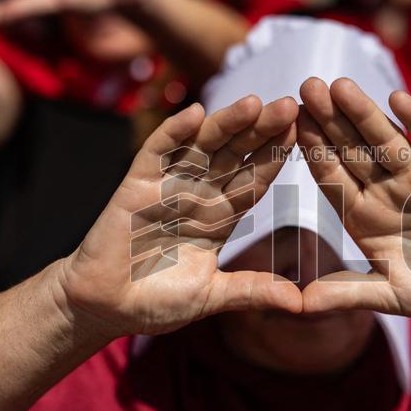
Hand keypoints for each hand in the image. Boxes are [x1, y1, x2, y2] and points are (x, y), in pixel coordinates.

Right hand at [57, 97, 301, 337]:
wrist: (104, 307)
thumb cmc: (156, 300)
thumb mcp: (212, 296)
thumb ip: (252, 291)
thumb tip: (300, 303)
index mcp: (220, 216)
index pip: (254, 180)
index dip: (276, 158)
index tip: (305, 135)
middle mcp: (198, 194)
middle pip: (235, 154)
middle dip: (261, 130)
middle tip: (291, 105)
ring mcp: (167, 185)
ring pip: (203, 145)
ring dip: (226, 123)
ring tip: (255, 102)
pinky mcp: (136, 185)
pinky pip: (157, 153)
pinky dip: (174, 133)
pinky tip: (195, 114)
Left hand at [296, 78, 410, 318]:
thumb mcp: (390, 294)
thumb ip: (346, 293)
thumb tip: (297, 305)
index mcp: (361, 215)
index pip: (331, 176)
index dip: (311, 151)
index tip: (288, 125)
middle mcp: (383, 189)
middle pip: (351, 148)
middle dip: (328, 119)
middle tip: (305, 85)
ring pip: (384, 138)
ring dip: (363, 112)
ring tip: (339, 84)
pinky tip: (396, 99)